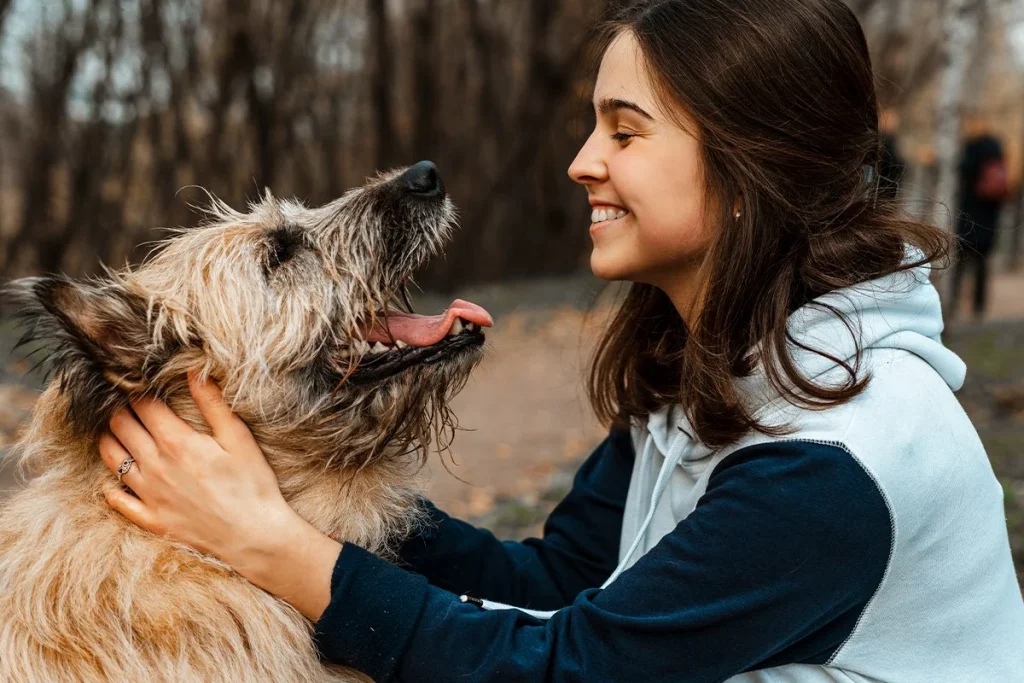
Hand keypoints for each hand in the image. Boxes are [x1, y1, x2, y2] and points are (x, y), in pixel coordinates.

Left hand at [100, 372, 340, 619]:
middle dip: (121, 410)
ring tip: (117, 431)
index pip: (144, 406)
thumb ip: (212, 404)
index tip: (142, 384)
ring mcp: (149, 494)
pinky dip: (111, 487)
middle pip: (121, 427)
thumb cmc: (252, 484)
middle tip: (128, 404)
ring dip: (110, 440)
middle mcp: (155, 465)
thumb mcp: (238, 438)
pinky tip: (114, 481)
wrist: (254, 536)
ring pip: (112, 459)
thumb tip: (194, 371)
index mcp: (177, 442)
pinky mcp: (151, 519)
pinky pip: (118, 500)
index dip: (140, 391)